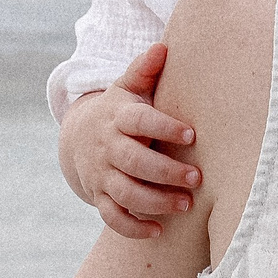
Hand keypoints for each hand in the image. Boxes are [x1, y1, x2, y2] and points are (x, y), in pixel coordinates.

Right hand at [58, 43, 199, 240]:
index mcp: (118, 117)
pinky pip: (112, 217)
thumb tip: (163, 46)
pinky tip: (158, 231)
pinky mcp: (99, 196)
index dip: (164, 127)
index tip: (192, 134)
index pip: (140, 121)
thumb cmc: (120, 111)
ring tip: (186, 205)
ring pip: (126, 193)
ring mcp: (102, 174)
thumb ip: (145, 71)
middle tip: (197, 178)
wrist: (80, 137)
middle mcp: (108, 147)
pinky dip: (133, 228)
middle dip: (166, 172)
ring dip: (156, 202)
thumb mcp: (127, 88)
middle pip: (134, 162)